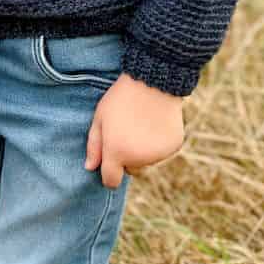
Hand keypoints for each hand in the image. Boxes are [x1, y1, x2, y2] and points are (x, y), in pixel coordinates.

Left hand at [84, 72, 185, 188]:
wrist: (154, 81)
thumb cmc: (121, 98)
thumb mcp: (100, 118)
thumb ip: (94, 146)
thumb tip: (90, 167)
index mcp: (117, 152)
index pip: (111, 181)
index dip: (109, 173)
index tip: (110, 160)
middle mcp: (139, 159)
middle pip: (130, 170)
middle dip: (127, 158)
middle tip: (127, 131)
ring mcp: (158, 154)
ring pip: (147, 161)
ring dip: (143, 150)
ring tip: (141, 124)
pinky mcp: (173, 146)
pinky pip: (162, 152)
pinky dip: (158, 143)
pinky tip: (155, 123)